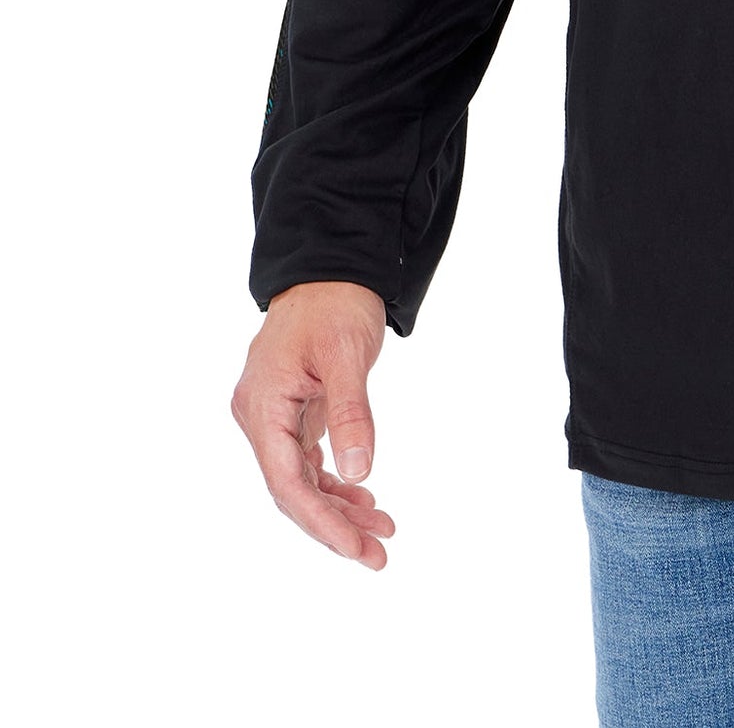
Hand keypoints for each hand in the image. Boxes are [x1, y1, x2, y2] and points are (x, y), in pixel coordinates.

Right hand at [232, 280, 393, 569]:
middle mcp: (259, 417)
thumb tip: (359, 472)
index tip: (356, 548)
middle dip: (333, 526)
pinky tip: (364, 498)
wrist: (330, 270)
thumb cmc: (335, 305)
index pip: (286, 483)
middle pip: (292, 490)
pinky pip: (307, 460)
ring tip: (382, 531)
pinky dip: (335, 481)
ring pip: (301, 479)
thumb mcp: (346, 355)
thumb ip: (351, 413)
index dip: (320, 522)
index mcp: (262, 407)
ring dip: (339, 508)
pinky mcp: (291, 412)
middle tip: (379, 554)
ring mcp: (273, 416)